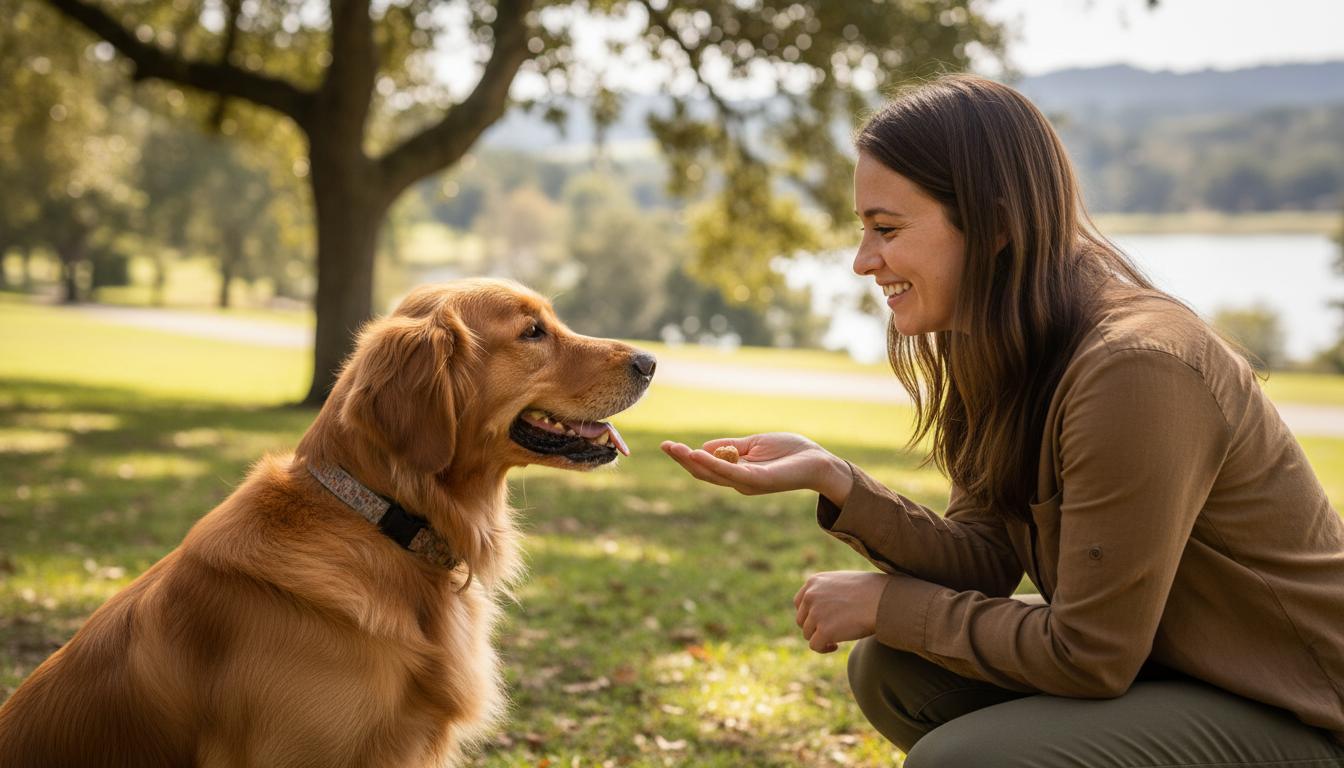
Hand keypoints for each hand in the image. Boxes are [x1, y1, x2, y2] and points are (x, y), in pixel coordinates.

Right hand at [659, 433, 852, 501]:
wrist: (819, 461)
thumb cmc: (790, 451)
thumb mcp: (754, 444)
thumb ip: (730, 447)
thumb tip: (703, 446)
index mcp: (737, 472)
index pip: (706, 467)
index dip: (687, 457)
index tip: (669, 445)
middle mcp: (739, 482)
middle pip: (704, 473)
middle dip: (683, 460)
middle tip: (665, 446)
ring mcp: (747, 483)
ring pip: (713, 474)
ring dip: (693, 461)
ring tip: (676, 449)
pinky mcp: (758, 480)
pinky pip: (730, 472)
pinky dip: (713, 463)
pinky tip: (697, 454)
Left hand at [793, 571, 888, 653]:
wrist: (883, 599)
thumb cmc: (871, 591)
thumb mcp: (843, 583)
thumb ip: (828, 593)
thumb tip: (823, 611)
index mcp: (814, 582)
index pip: (800, 602)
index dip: (809, 615)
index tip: (821, 621)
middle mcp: (811, 596)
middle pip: (802, 620)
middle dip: (814, 628)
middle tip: (830, 632)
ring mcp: (816, 613)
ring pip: (807, 634)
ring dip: (820, 638)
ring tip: (836, 639)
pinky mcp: (824, 630)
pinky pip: (815, 645)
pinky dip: (823, 648)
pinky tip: (835, 647)